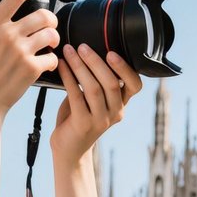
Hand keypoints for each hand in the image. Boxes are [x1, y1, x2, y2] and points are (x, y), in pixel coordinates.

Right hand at [0, 0, 59, 123]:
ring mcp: (20, 51)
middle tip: (50, 26)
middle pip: (43, 15)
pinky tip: (46, 64)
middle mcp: (7, 34)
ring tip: (49, 45)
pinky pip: (53, 58)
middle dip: (52, 19)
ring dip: (54, 39)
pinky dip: (52, 61)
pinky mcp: (31, 69)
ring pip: (51, 34)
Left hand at [51, 43, 143, 164]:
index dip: (125, 68)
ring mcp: (100, 120)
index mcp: (121, 104)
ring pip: (93, 88)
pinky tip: (61, 66)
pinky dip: (68, 77)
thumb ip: (95, 81)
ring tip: (69, 52)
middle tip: (82, 46)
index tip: (112, 52)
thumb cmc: (78, 118)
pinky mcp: (83, 124)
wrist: (69, 149)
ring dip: (80, 66)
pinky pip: (76, 95)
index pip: (135, 85)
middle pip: (111, 83)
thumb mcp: (92, 100)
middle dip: (96, 61)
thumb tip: (87, 51)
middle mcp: (115, 113)